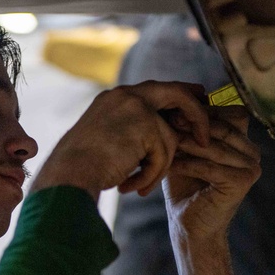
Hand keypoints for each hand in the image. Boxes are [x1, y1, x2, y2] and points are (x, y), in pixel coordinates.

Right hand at [32, 81, 210, 198]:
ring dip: (159, 167)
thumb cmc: (82, 169)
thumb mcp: (107, 143)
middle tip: (205, 136)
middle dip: (196, 114)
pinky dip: (152, 175)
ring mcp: (136, 106)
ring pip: (170, 137)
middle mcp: (126, 94)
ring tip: (139, 185)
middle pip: (176, 93)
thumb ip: (133, 133)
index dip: (179, 99)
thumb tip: (166, 136)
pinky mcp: (145, 124)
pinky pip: (165, 153)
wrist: (68, 176)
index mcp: (114, 97)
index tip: (195, 110)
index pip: (155, 90)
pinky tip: (133, 185)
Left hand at [163, 105, 260, 241]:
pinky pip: (210, 166)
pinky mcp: (243, 181)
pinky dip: (187, 164)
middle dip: (193, 124)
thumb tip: (179, 94)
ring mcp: (251, 166)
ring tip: (164, 142)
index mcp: (243, 140)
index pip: (229, 112)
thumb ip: (189, 125)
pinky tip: (169, 166)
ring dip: (186, 143)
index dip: (204, 109)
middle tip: (167, 122)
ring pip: (215, 145)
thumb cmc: (184, 185)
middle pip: (223, 126)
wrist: (189, 224)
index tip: (175, 110)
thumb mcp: (185, 149)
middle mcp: (253, 151)